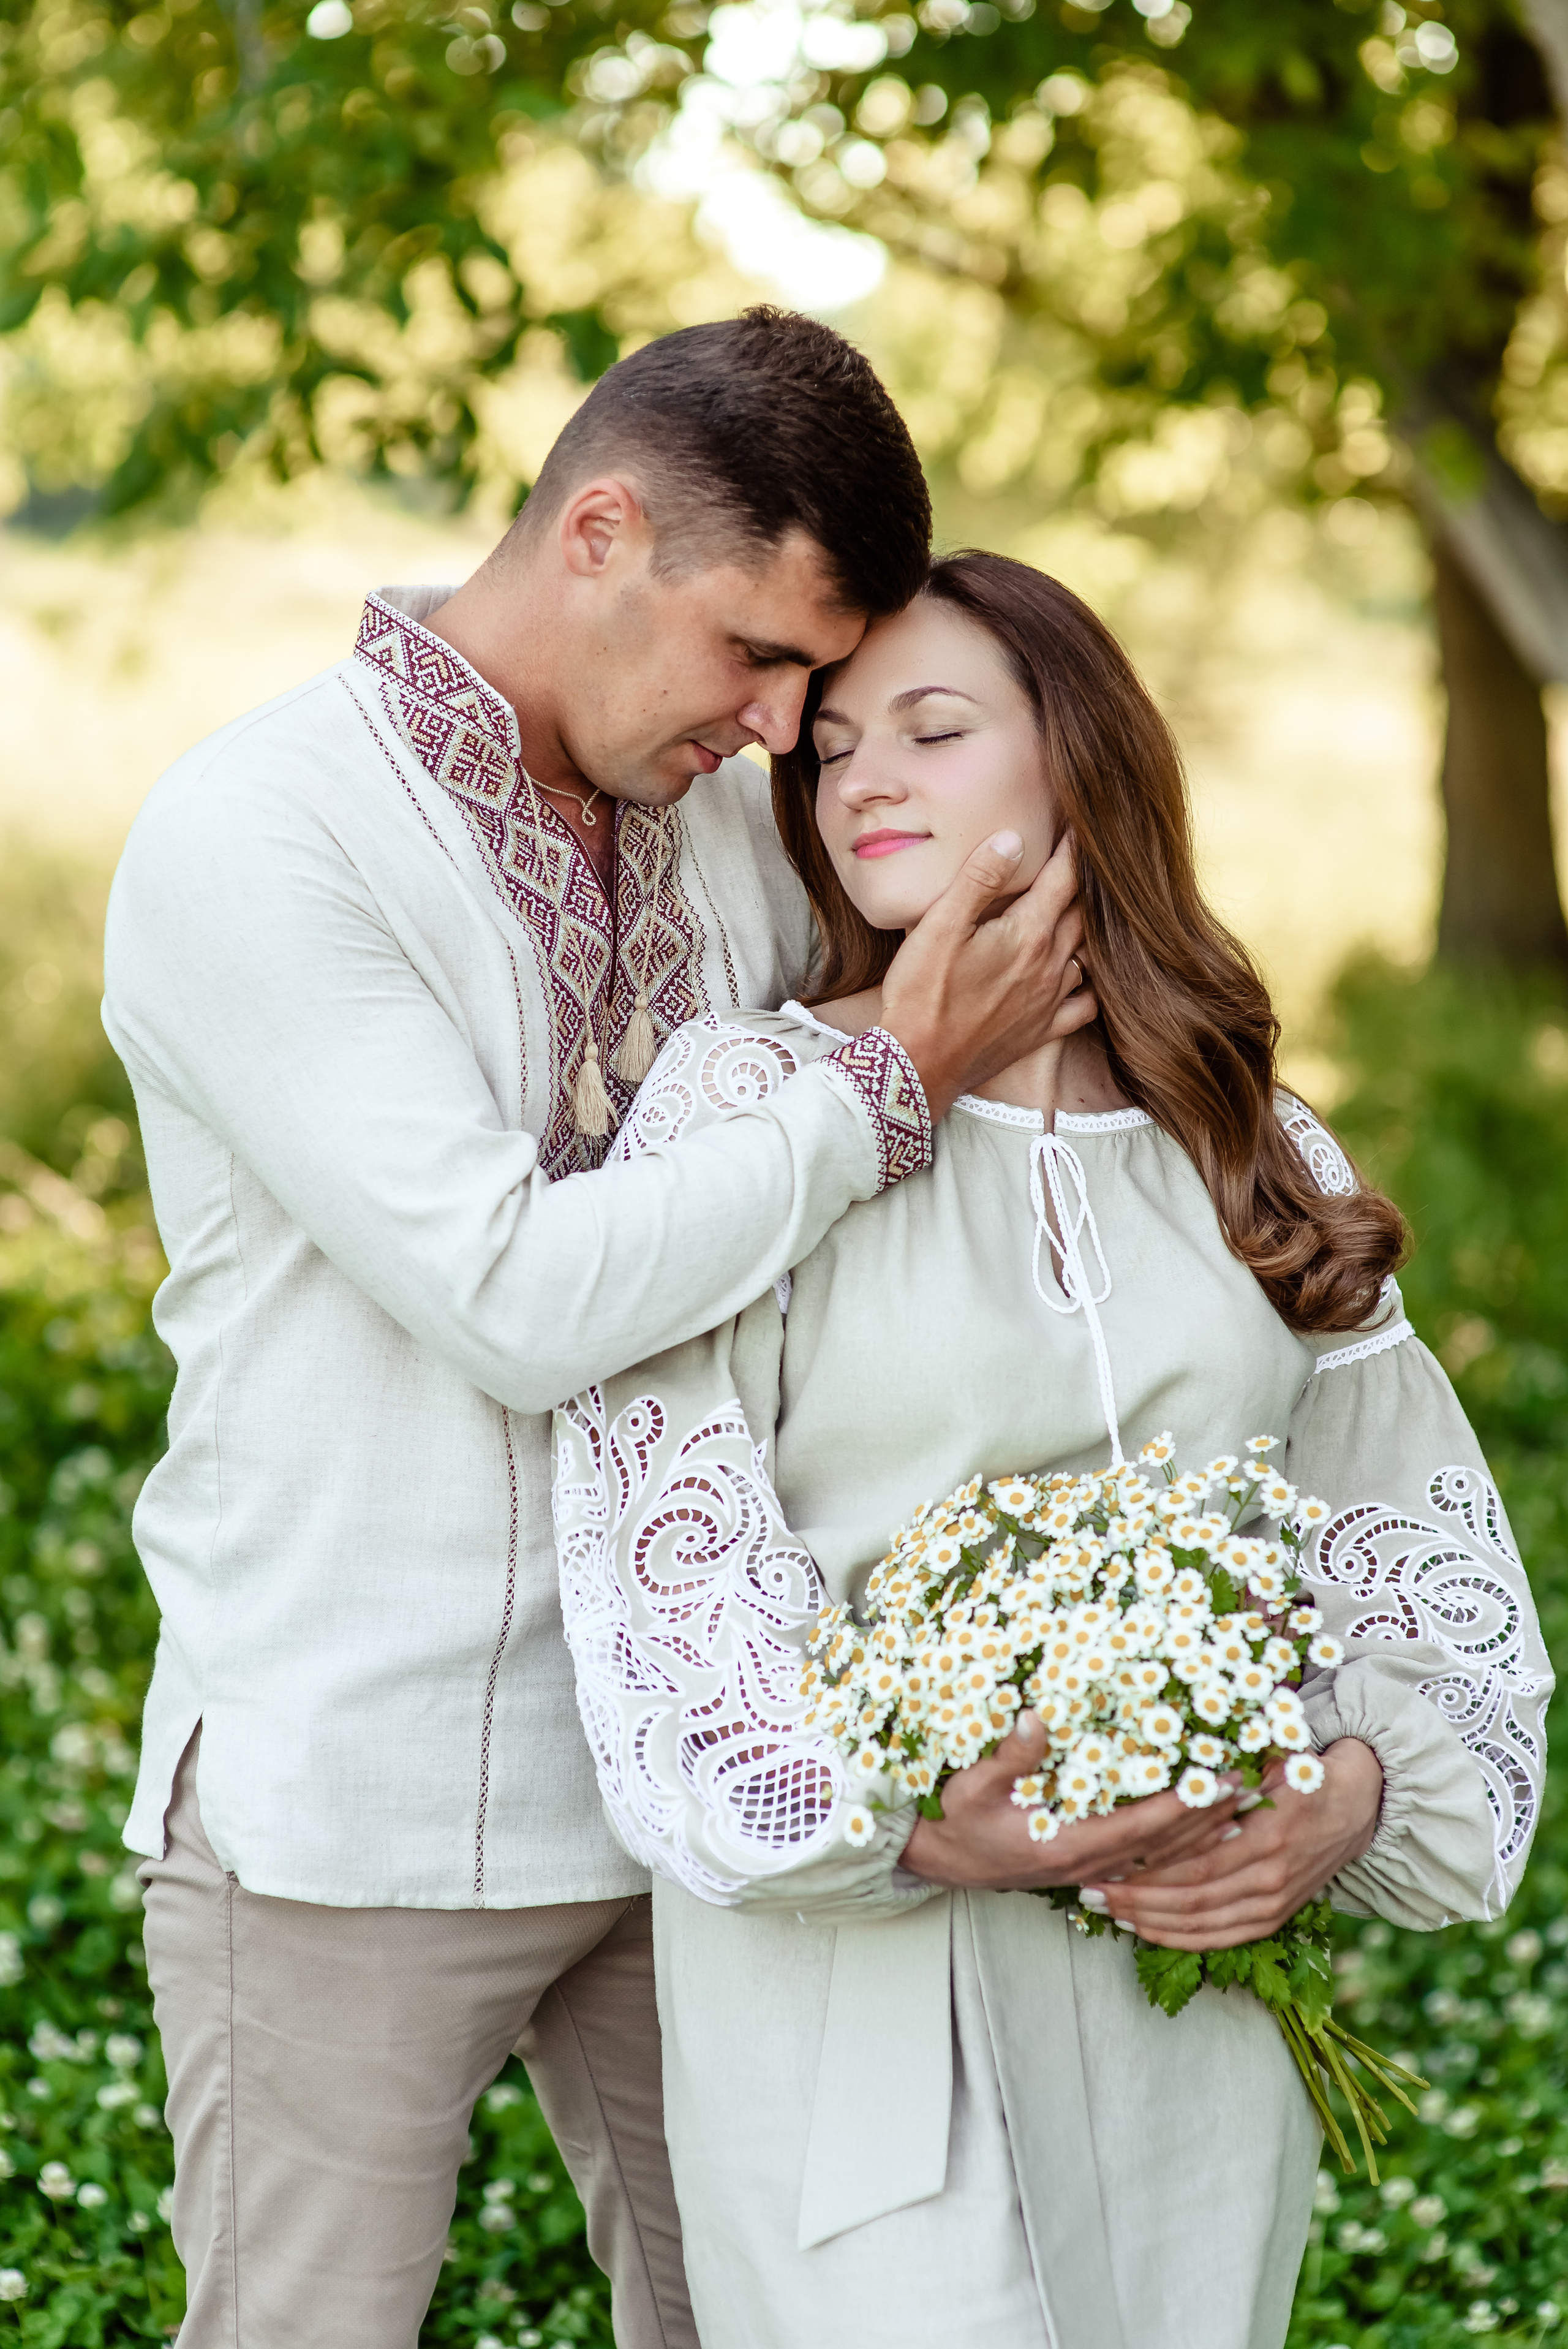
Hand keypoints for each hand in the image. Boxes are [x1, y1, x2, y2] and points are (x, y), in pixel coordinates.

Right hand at [877, 830, 1096, 1121]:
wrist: (919, 1063)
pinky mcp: (1042, 1031)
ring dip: (1089, 930)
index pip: (1063, 880)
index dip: (1073, 849)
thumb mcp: (940, 926)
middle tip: (1090, 861)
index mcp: (1028, 935)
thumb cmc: (922, 993)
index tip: (1080, 826)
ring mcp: (1049, 1001)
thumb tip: (1014, 839)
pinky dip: (1091, 986)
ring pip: (1087, 955)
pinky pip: (1084, 1006)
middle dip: (1086, 884)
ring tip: (1088, 910)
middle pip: (1082, 914)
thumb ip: (979, 879)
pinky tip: (1084, 977)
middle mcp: (1050, 966)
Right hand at [900, 1711, 1244, 1892]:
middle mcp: (1089, 1864)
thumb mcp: (973, 1785)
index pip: (1142, 1826)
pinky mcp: (1089, 1869)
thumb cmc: (958, 1822)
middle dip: (1209, 1816)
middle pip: (1164, 1846)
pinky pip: (1146, 1862)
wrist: (944, 1862)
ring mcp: (1092, 1871)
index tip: (1217, 1780)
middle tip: (1250, 1787)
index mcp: (1069, 1844)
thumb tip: (1037, 1717)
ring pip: (1161, 1858)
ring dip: (1204, 1834)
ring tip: (1244, 1807)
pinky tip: (1203, 1833)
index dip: (1182, 1805)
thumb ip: (1008, 1756)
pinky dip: (1180, 1847)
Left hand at [1080, 1739, 1384, 1948]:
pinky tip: (1146, 1932)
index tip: (1102, 1863)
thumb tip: (1162, 1770)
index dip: (1144, 1871)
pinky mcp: (1277, 1916)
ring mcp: (1276, 1901)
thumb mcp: (1267, 1759)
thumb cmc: (1301, 1771)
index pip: (1194, 1864)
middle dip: (1134, 1900)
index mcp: (1266, 1834)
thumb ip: (1223, 1774)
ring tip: (1106, 1913)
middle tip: (1088, 1892)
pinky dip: (1182, 1939)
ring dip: (1149, 1922)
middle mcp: (1271, 1875)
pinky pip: (1223, 1937)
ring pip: (1202, 1923)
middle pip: (1190, 1899)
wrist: (1357, 1803)